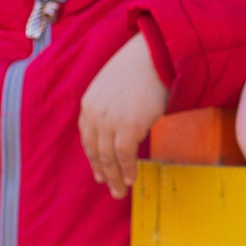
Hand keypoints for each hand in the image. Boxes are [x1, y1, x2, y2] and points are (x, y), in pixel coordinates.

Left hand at [78, 34, 168, 199]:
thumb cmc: (143, 65)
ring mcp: (110, 120)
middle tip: (109, 187)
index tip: (99, 171)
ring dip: (114, 176)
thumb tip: (124, 118)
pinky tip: (131, 179)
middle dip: (102, 171)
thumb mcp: (116, 84)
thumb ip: (113, 104)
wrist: (158, 55)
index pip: (87, 137)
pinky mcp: (128, 126)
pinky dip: (127, 169)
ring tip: (120, 191)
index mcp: (89, 103)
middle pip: (94, 150)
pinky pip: (124, 155)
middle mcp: (94, 113)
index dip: (93, 157)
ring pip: (107, 157)